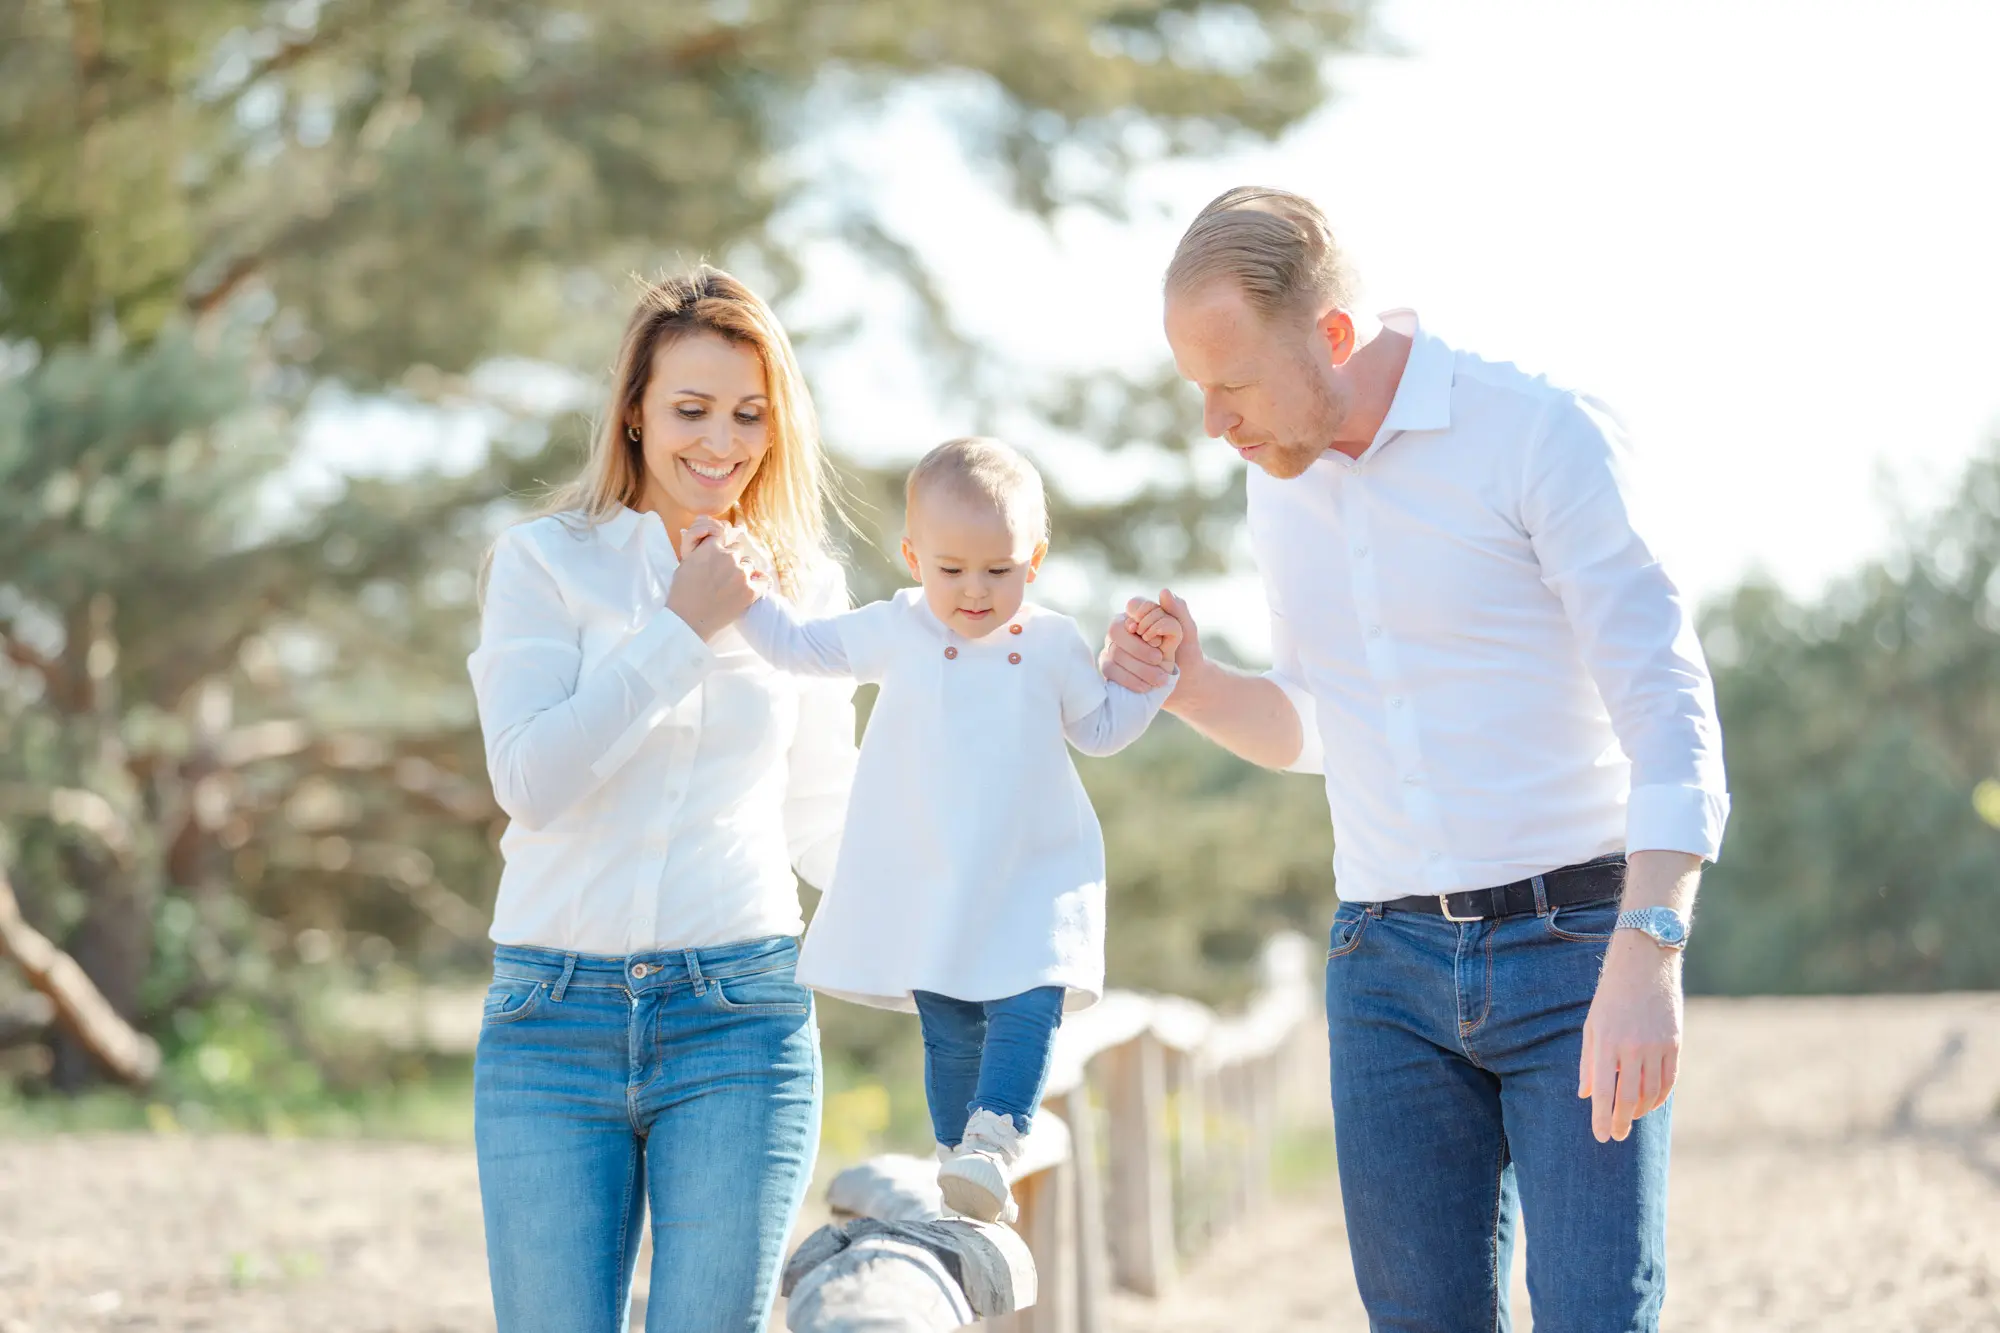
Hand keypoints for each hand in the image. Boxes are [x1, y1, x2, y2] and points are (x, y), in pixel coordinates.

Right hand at [668, 519, 764, 639]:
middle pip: (738, 550)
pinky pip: (764, 580)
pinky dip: (760, 584)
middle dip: (732, 560)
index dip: (721, 547)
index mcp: (711, 547)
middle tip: (723, 575)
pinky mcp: (751, 591)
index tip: (720, 557)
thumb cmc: (682, 593)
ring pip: (749, 564)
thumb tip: (712, 539)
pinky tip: (753, 588)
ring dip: (743, 572)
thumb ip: (702, 549)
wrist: (688, 620)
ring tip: (732, 587)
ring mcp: (741, 574)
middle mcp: (729, 557)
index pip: (724, 536)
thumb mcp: (686, 563)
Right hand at [1101, 588, 1205, 694]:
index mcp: (1141, 615)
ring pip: (1114, 652)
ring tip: (1160, 678)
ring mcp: (1113, 648)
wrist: (1185, 684)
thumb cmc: (1186, 654)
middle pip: (1115, 628)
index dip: (1143, 618)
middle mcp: (1123, 628)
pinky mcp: (1110, 668)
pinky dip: (1130, 679)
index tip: (1157, 636)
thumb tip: (1163, 592)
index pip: (1133, 605)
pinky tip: (1146, 687)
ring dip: (1140, 667)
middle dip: (1139, 647)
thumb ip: (1178, 611)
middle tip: (1159, 658)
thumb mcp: (1188, 632)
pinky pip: (1110, 671)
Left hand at [1578, 933, 1683, 1142]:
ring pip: (1650, 1093)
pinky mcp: (1675, 1043)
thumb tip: (1585, 1095)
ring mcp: (1656, 1046)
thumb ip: (1588, 1062)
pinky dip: (1659, 1097)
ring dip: (1639, 1111)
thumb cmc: (1610, 996)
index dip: (1601, 1117)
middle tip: (1616, 1135)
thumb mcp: (1591, 1025)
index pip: (1603, 1091)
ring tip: (1629, 1118)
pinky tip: (1649, 1104)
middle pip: (1628, 1098)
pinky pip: (1669, 1080)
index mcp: (1607, 1043)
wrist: (1644, 964)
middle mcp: (1632, 1048)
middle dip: (1621, 1122)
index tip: (1601, 1136)